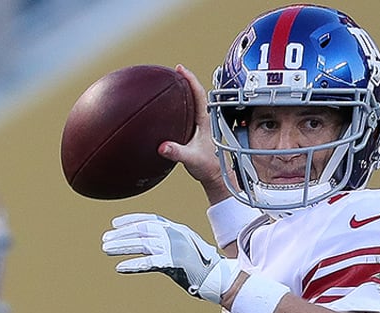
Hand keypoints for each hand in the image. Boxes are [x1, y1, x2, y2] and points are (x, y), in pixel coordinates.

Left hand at [102, 213, 237, 302]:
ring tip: (107, 248)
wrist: (220, 278)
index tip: (115, 224)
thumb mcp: (185, 247)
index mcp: (177, 229)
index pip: (150, 219)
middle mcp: (175, 235)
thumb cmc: (202, 265)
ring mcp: (175, 248)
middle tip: (105, 239)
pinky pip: (149, 263)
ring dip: (123, 246)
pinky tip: (120, 267)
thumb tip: (149, 244)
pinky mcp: (175, 263)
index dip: (131, 220)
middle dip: (122, 234)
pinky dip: (134, 265)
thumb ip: (169, 242)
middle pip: (143, 231)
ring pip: (143, 244)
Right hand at [157, 65, 233, 203]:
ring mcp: (202, 125)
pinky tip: (173, 107)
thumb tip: (163, 147)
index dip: (190, 79)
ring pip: (194, 102)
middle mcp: (205, 120)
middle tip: (175, 71)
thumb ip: (177, 153)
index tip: (180, 69)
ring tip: (174, 83)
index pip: (198, 94)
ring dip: (185, 91)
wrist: (216, 176)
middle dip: (186, 80)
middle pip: (196, 94)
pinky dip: (183, 104)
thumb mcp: (191, 159)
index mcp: (205, 121)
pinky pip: (190, 112)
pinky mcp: (198, 131)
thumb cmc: (207, 167)